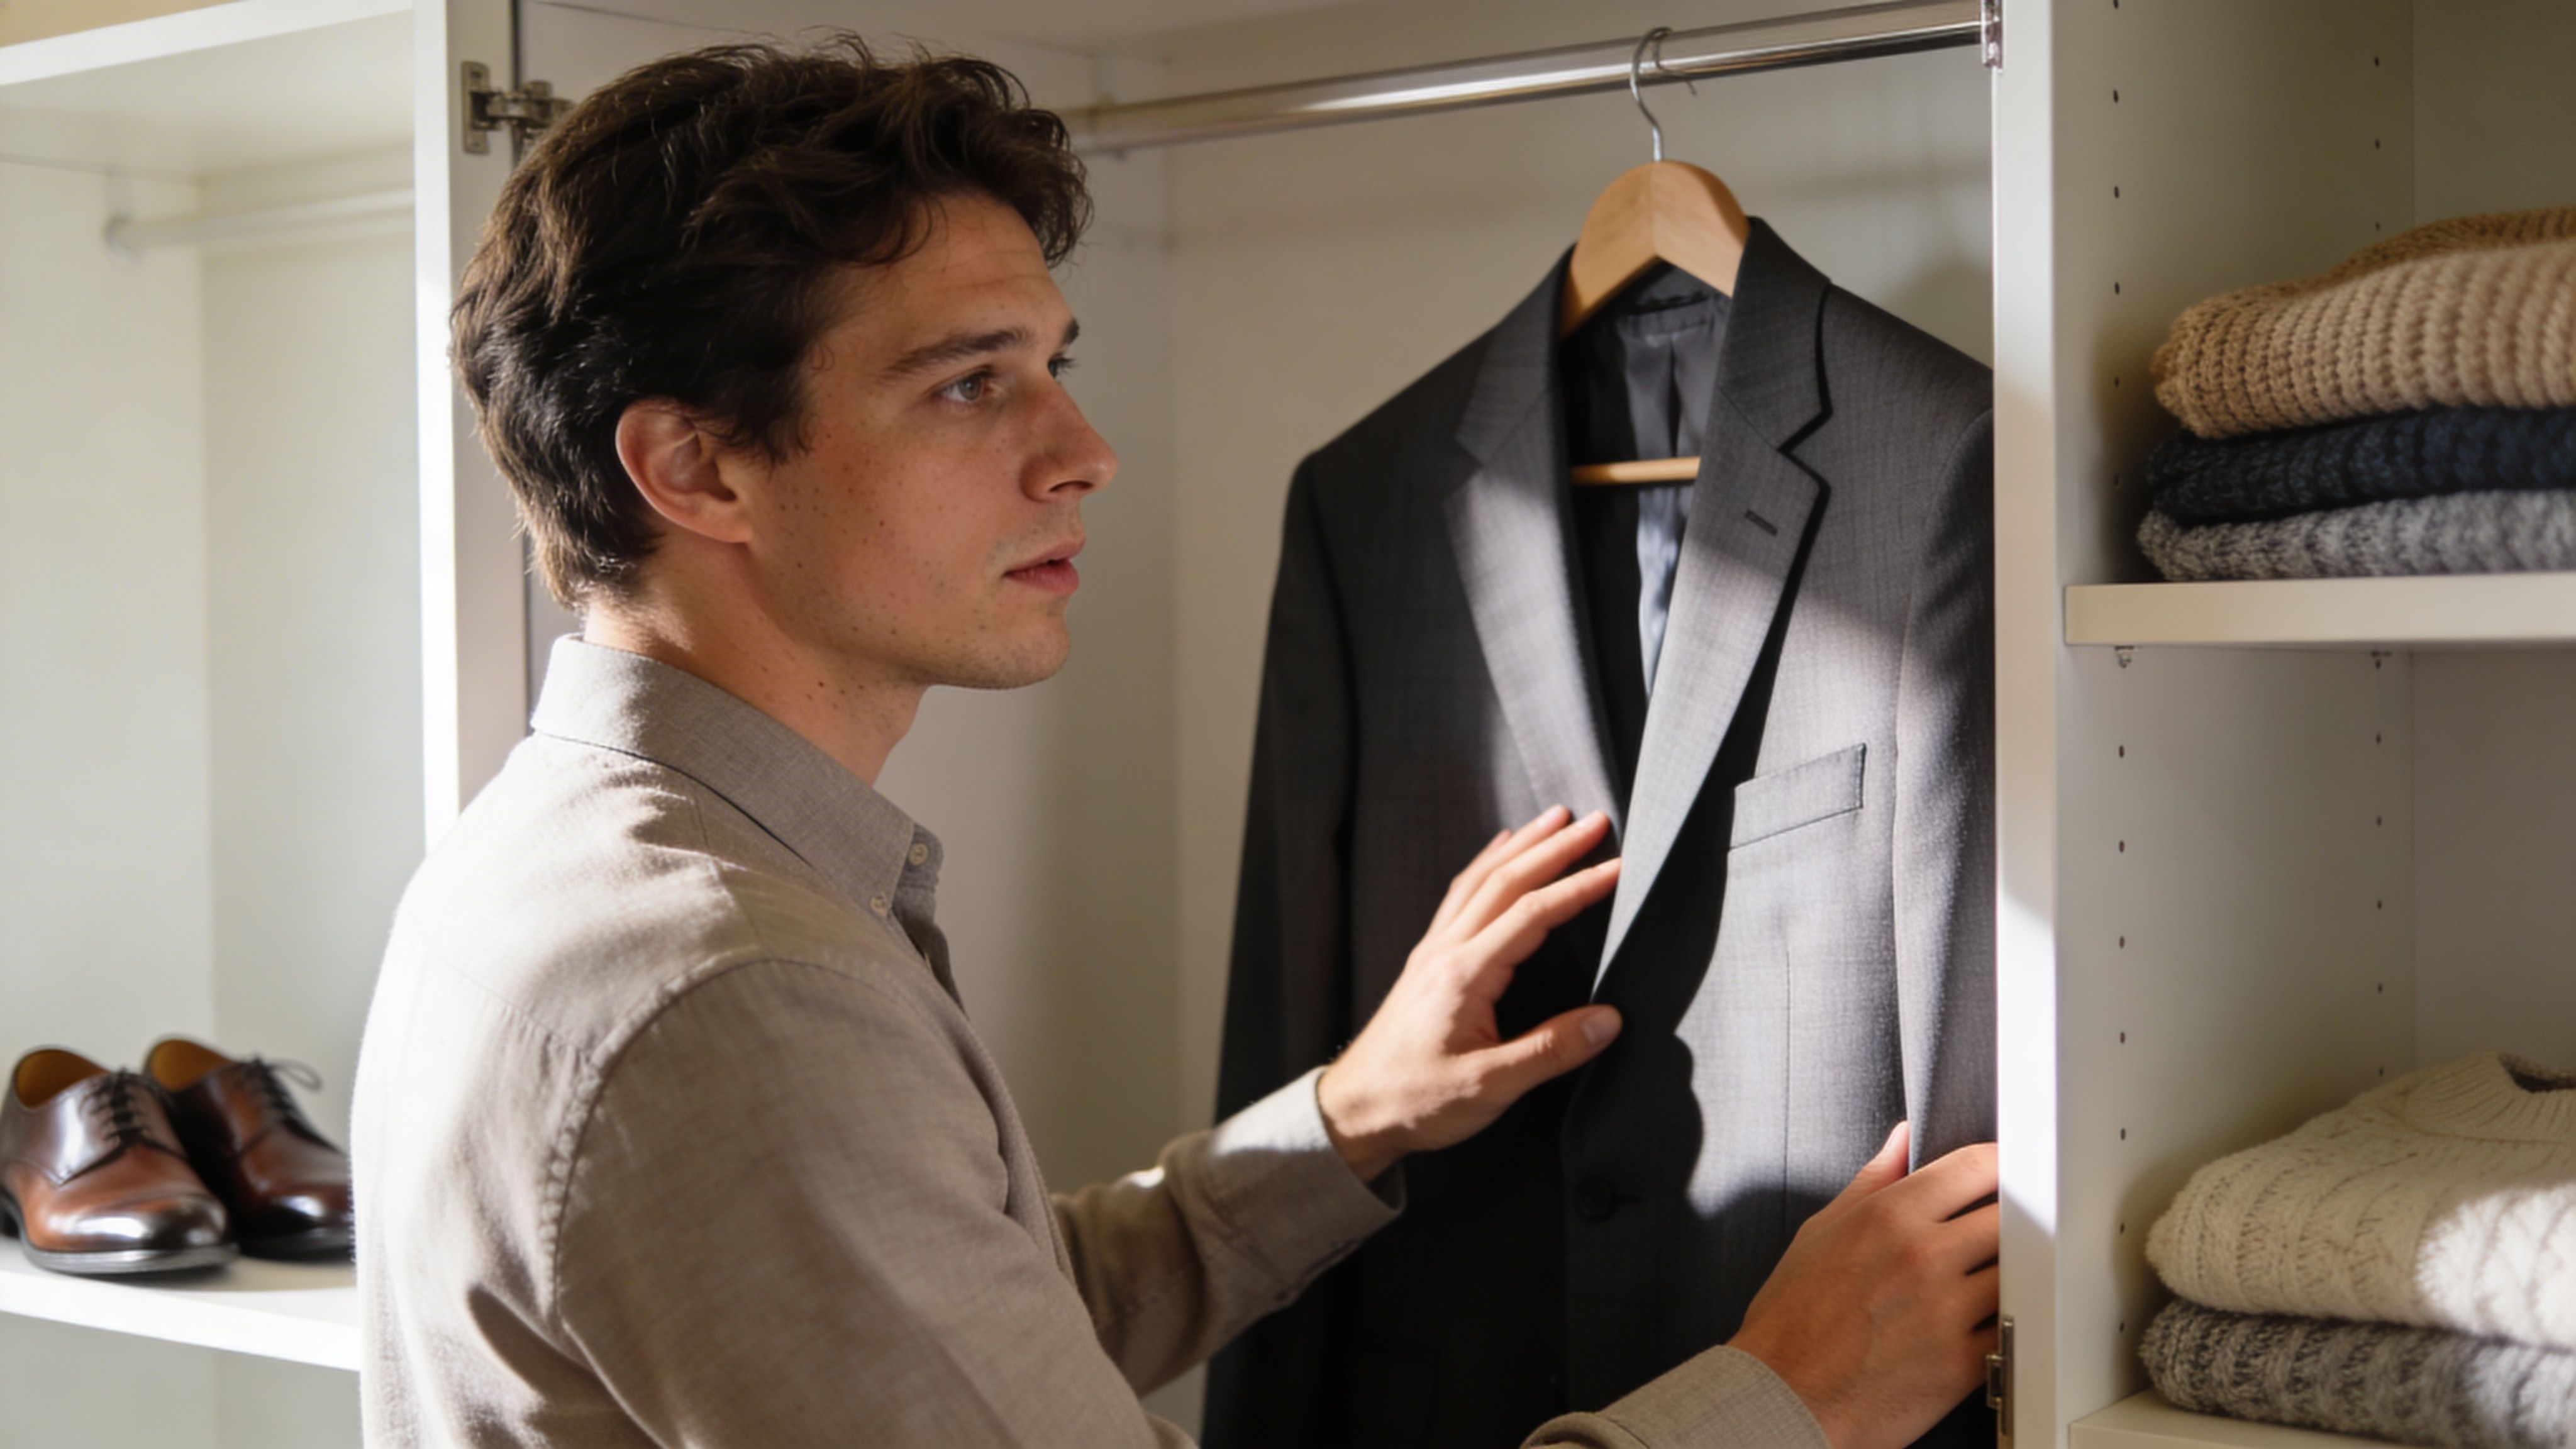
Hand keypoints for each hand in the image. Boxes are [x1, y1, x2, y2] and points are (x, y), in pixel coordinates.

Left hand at [1316, 807, 1623, 1181]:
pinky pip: (1459, 895)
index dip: (1578, 887)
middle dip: (1553, 848)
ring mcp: (1432, 952)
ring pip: (1479, 880)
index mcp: (1465, 975)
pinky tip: (1497, 853)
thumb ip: (1550, 1051)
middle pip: (1505, 881)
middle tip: (1595, 820)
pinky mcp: (1426, 961)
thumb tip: (1610, 1019)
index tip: (1618, 867)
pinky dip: (1486, 866)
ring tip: (1553, 819)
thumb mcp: (1489, 1087)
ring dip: (1520, 846)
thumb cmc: (1415, 1101)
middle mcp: (1446, 951)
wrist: (1352, 1110)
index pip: (1532, 914)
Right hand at [1728, 1124, 1999, 1448]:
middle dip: (2013, 1215)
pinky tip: (1990, 1321)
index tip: (2005, 1170)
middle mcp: (1922, 1257)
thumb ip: (1871, 1181)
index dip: (2001, 1161)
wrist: (1783, 1396)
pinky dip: (2009, 1324)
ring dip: (2016, 1270)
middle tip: (2004, 1225)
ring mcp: (1947, 1311)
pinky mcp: (1962, 1364)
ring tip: (1997, 1274)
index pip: (1973, 1166)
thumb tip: (1902, 1139)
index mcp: (1887, 1217)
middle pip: (2011, 1214)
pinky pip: (2013, 1330)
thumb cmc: (1792, 1319)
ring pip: (2021, 1271)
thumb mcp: (1820, 1233)